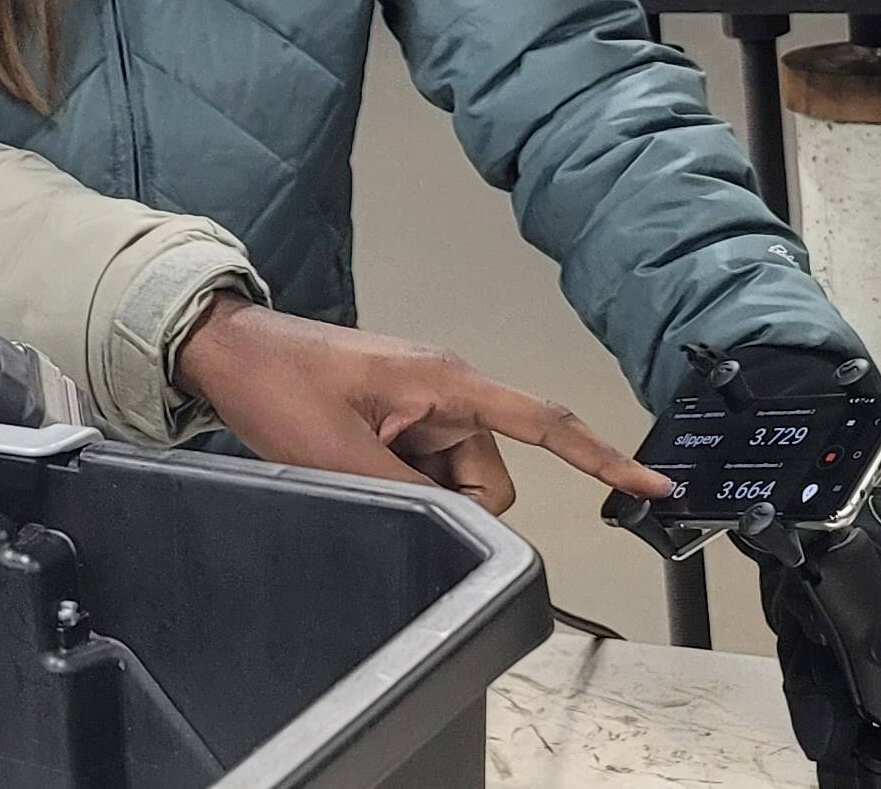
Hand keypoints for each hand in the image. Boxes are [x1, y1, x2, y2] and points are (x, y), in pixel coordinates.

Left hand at [169, 297, 669, 512]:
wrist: (230, 354)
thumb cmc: (278, 380)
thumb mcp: (339, 451)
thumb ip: (410, 496)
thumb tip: (459, 525)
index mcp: (448, 383)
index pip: (544, 424)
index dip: (602, 458)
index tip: (650, 484)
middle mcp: (446, 391)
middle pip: (490, 478)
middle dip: (450, 502)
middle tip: (378, 483)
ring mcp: (423, 405)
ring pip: (457, 482)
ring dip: (419, 492)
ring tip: (355, 465)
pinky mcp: (400, 418)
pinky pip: (425, 470)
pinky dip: (401, 481)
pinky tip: (356, 463)